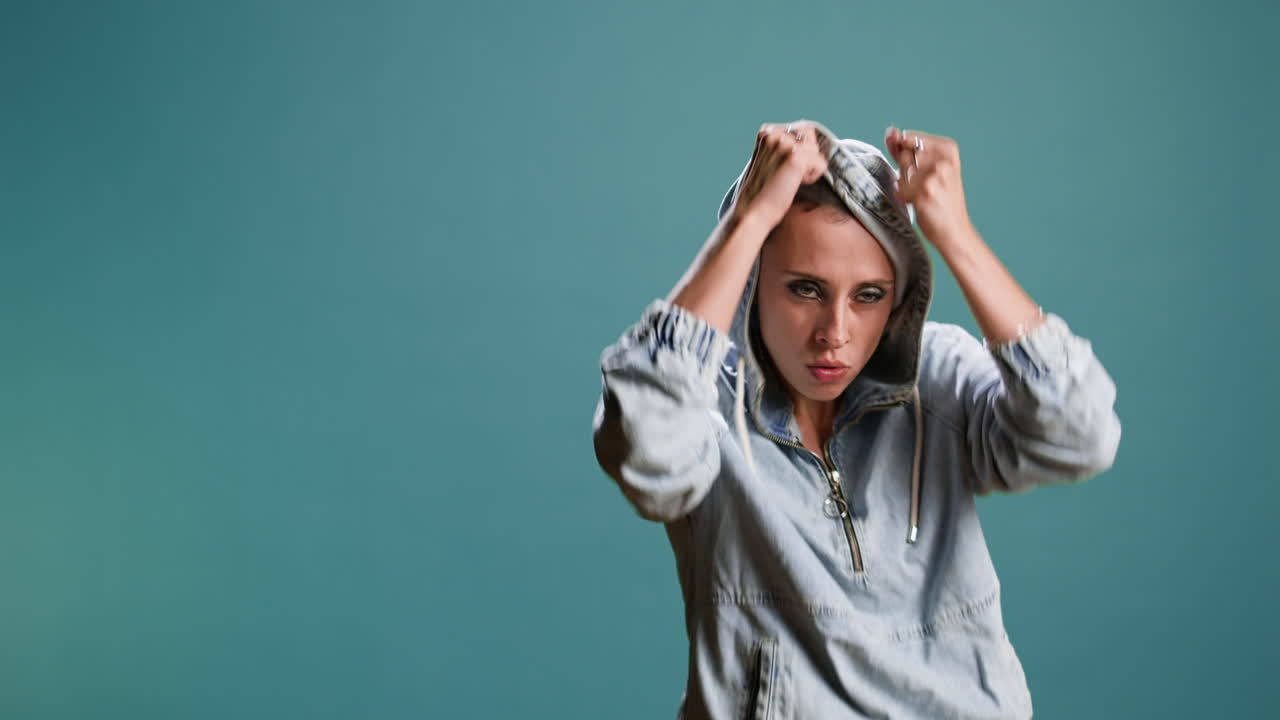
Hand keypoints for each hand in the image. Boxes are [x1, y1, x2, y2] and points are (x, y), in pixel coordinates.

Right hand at [726, 121, 828, 232]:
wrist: (751, 212)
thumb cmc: (760, 192)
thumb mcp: (768, 161)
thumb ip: (782, 147)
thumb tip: (809, 138)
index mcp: (766, 132)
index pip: (801, 129)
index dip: (800, 150)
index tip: (782, 168)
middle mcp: (774, 133)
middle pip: (810, 136)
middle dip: (806, 156)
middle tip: (787, 175)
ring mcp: (785, 144)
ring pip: (815, 150)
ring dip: (809, 167)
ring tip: (789, 180)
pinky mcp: (796, 157)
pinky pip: (820, 163)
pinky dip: (812, 177)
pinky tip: (793, 184)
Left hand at [884, 127, 974, 248]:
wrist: (954, 231)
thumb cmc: (939, 200)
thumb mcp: (929, 170)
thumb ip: (907, 150)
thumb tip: (890, 132)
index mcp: (949, 148)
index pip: (910, 139)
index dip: (904, 155)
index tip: (919, 172)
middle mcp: (944, 157)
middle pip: (904, 155)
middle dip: (906, 172)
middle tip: (925, 187)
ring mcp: (935, 172)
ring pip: (901, 171)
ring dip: (905, 185)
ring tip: (923, 196)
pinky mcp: (925, 189)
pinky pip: (900, 187)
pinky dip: (904, 197)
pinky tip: (920, 204)